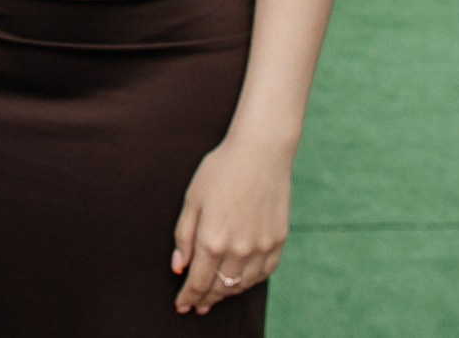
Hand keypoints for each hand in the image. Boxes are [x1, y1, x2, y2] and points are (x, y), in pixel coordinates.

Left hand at [171, 132, 293, 313]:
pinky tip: (240, 281)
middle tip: (196, 306)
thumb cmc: (221, 170)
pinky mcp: (278, 242)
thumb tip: (179, 266)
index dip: (188, 296)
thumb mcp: (192, 199)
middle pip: (220, 288)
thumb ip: (184, 236)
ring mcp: (262, 248)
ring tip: (215, 296)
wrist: (260, 153)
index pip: (198, 282)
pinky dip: (249, 282)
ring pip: (242, 285)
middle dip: (205, 299)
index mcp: (212, 240)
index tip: (181, 305)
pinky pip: (263, 273)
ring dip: (226, 293)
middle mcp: (239, 250)